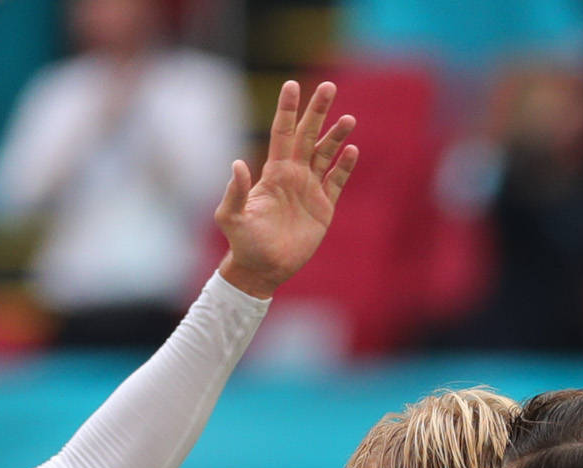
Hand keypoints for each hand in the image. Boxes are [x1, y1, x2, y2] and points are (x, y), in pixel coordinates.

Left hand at [215, 80, 359, 298]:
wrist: (264, 267)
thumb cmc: (243, 242)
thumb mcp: (230, 217)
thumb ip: (234, 191)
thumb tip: (238, 163)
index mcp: (273, 172)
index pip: (282, 133)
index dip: (287, 110)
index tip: (292, 85)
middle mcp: (293, 175)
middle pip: (308, 135)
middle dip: (318, 111)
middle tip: (328, 86)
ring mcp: (310, 189)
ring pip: (326, 154)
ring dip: (336, 136)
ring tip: (349, 119)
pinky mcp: (324, 207)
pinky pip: (336, 181)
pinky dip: (345, 166)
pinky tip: (352, 151)